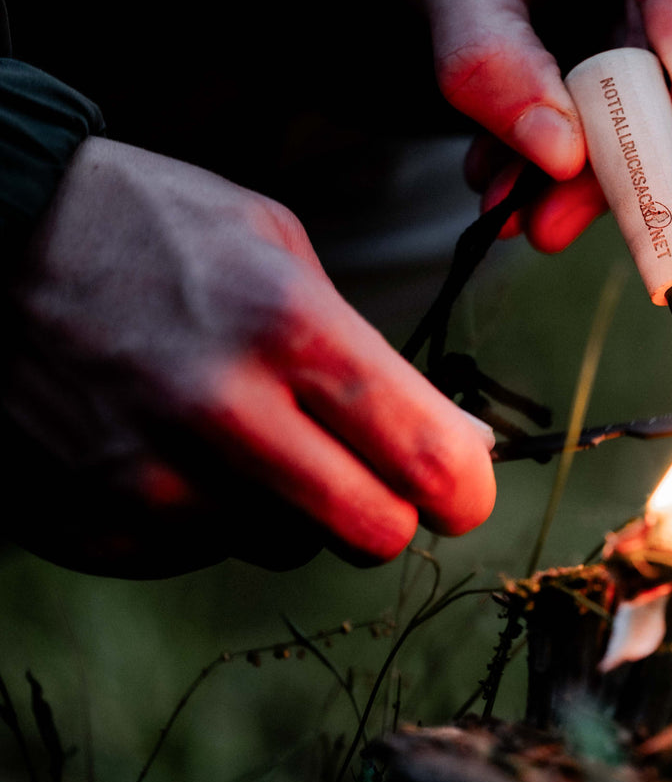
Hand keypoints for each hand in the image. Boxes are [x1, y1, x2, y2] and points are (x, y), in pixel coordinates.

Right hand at [1, 138, 496, 576]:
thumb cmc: (150, 230)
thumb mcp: (277, 246)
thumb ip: (373, 352)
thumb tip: (461, 445)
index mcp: (290, 329)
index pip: (426, 460)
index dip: (464, 488)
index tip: (461, 485)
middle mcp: (223, 413)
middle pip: (375, 533)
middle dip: (390, 510)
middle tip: (368, 472)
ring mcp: (151, 479)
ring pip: (288, 547)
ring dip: (288, 505)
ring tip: (237, 430)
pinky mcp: (96, 522)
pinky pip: (203, 552)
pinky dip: (209, 513)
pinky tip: (171, 445)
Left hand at [386, 0, 671, 251]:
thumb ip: (487, 52)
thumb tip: (556, 157)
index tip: (643, 210)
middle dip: (612, 161)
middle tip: (542, 224)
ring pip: (662, 84)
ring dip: (589, 153)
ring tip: (509, 195)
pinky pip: (640, 73)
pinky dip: (584, 122)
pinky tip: (523, 157)